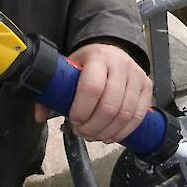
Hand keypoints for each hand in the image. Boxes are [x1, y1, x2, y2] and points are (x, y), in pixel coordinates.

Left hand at [34, 43, 151, 142]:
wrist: (112, 49)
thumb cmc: (88, 63)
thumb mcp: (69, 68)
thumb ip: (53, 91)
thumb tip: (39, 117)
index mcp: (98, 57)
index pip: (92, 87)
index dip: (81, 110)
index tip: (73, 120)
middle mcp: (120, 64)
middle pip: (110, 105)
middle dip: (93, 126)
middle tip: (82, 132)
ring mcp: (137, 75)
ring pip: (125, 113)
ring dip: (107, 132)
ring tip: (94, 135)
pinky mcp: (147, 86)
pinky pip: (138, 115)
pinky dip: (124, 131)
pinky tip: (111, 136)